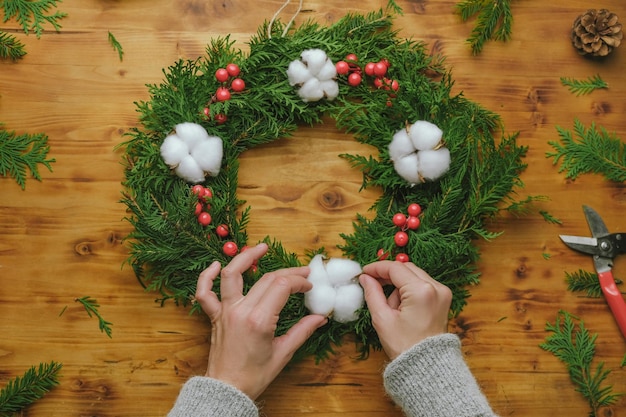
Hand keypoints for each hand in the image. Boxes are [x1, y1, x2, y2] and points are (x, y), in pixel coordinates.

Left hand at [194, 243, 326, 399]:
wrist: (227, 389)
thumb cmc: (255, 375)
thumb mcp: (283, 354)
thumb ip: (302, 331)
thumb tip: (321, 317)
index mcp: (259, 320)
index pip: (283, 286)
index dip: (299, 281)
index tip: (309, 285)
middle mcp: (240, 310)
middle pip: (266, 279)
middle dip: (288, 272)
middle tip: (303, 271)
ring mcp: (224, 311)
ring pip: (232, 275)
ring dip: (246, 257)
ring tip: (261, 247)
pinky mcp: (214, 316)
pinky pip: (204, 292)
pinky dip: (207, 276)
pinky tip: (216, 264)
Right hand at [359, 261, 451, 359]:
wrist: (427, 365)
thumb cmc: (404, 346)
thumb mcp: (382, 319)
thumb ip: (372, 293)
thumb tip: (365, 278)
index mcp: (421, 291)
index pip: (395, 268)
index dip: (377, 268)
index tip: (364, 272)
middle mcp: (436, 287)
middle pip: (406, 268)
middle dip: (388, 275)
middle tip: (372, 283)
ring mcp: (443, 292)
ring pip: (414, 275)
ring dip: (399, 284)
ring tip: (391, 306)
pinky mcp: (444, 298)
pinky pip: (423, 284)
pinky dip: (410, 290)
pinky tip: (402, 307)